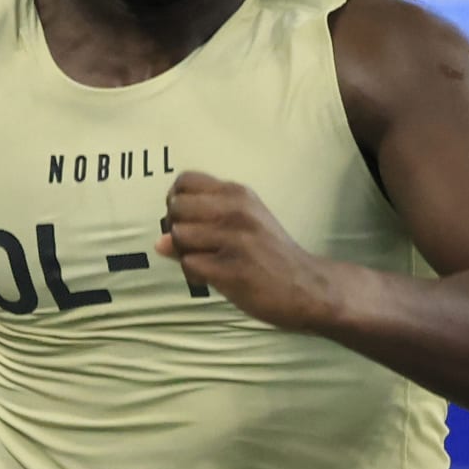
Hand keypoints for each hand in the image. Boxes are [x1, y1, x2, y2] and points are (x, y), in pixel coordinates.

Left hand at [155, 172, 335, 331]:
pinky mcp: (233, 269)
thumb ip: (204, 223)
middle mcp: (236, 210)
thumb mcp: (245, 224)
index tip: (186, 219)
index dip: (175, 200)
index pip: (185, 181)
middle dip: (176, 229)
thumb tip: (160, 241)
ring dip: (185, 254)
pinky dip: (193, 275)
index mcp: (238, 194)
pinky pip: (190, 265)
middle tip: (194, 246)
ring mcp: (235, 239)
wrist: (308, 287)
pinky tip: (210, 279)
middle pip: (176, 207)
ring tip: (204, 264)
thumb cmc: (272, 255)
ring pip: (179, 236)